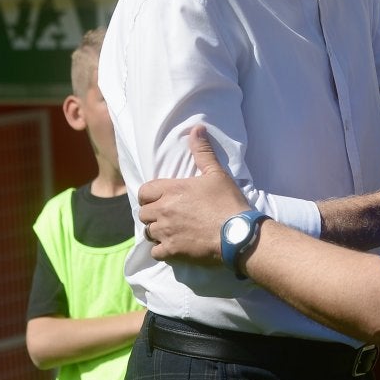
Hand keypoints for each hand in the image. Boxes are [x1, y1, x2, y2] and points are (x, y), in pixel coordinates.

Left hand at [139, 126, 248, 264]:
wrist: (237, 234)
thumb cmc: (227, 202)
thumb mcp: (216, 173)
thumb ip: (203, 151)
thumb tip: (197, 128)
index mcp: (171, 190)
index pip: (144, 192)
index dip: (149, 195)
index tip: (160, 199)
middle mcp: (163, 211)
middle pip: (143, 213)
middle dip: (152, 214)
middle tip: (167, 215)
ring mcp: (165, 232)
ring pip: (148, 233)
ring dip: (156, 232)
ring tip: (170, 231)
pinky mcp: (171, 251)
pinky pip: (155, 252)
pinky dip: (162, 250)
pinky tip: (173, 247)